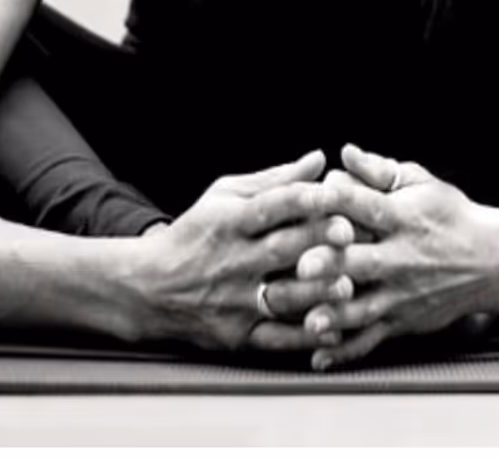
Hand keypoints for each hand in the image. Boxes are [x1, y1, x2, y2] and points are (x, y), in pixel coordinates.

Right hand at [136, 150, 354, 353]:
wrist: (147, 289)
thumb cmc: (194, 235)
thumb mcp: (225, 197)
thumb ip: (276, 180)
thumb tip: (319, 159)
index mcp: (229, 222)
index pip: (270, 206)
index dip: (303, 199)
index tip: (333, 192)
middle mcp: (232, 261)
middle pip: (282, 250)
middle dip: (318, 241)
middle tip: (351, 233)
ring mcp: (235, 301)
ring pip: (283, 298)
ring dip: (318, 291)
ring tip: (348, 284)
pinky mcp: (238, 336)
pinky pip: (278, 339)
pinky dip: (307, 335)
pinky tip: (333, 326)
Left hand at [298, 144, 498, 369]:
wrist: (493, 261)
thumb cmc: (449, 216)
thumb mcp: (420, 182)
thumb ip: (378, 169)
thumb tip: (345, 152)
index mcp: (404, 217)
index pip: (368, 206)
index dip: (339, 200)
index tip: (310, 196)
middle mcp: (402, 257)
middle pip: (361, 261)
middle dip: (331, 265)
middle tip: (300, 267)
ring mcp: (401, 294)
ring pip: (362, 307)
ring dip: (332, 314)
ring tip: (303, 318)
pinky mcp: (402, 321)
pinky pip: (371, 340)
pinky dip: (345, 351)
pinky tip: (319, 356)